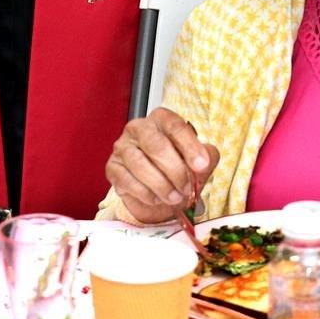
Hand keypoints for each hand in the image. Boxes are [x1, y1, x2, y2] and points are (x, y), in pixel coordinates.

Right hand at [107, 107, 220, 222]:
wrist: (156, 193)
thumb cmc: (176, 169)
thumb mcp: (197, 162)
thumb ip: (207, 156)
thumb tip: (206, 159)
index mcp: (161, 119)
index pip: (175, 126)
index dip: (190, 146)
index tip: (202, 165)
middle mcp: (138, 128)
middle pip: (155, 144)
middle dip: (175, 170)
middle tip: (187, 188)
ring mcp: (122, 147)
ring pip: (140, 164)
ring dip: (161, 185)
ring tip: (175, 197)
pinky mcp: (112, 167)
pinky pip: (127, 180)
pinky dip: (145, 194)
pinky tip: (157, 199)